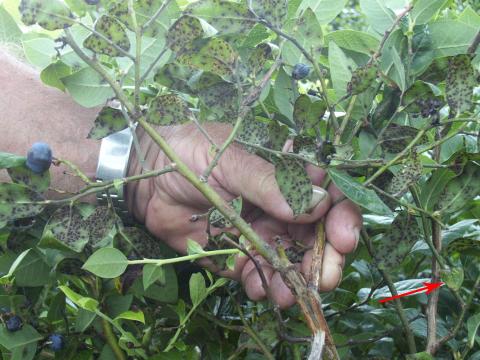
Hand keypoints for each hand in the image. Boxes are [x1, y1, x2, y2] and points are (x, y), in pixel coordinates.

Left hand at [126, 123, 361, 307]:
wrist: (147, 177)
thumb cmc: (190, 152)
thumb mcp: (231, 159)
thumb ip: (270, 182)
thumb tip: (317, 204)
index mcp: (287, 176)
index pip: (329, 196)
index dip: (343, 218)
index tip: (343, 238)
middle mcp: (281, 207)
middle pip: (318, 237)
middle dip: (325, 260)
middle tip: (324, 279)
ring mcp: (262, 232)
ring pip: (292, 261)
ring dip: (295, 280)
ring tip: (286, 294)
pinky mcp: (239, 254)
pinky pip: (260, 275)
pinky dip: (264, 286)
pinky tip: (259, 290)